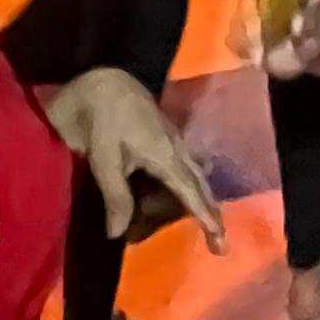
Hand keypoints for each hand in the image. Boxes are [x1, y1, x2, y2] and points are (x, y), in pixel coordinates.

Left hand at [45, 68, 225, 248]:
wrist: (99, 80)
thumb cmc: (101, 119)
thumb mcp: (104, 160)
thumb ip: (116, 196)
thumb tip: (118, 235)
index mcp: (165, 154)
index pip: (190, 191)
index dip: (204, 216)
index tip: (220, 239)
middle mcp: (174, 147)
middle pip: (198, 182)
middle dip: (209, 210)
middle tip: (218, 239)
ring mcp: (170, 137)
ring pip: (191, 172)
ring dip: (197, 197)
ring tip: (203, 218)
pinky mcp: (160, 132)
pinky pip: (182, 162)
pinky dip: (185, 182)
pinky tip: (180, 188)